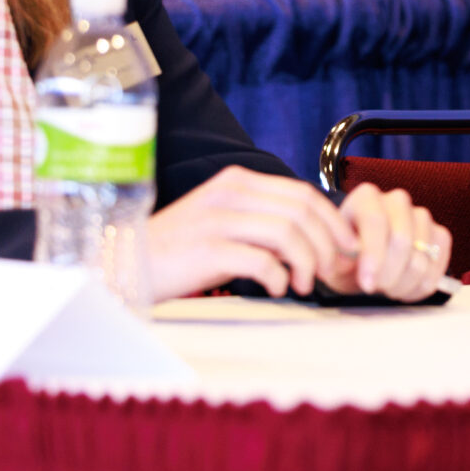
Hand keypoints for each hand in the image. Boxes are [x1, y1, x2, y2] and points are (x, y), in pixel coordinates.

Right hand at [145, 164, 358, 300]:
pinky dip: (279, 277)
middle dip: (327, 244)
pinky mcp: (207, 249)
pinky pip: (262, 260)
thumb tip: (314, 239)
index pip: (302, 193)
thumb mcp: (223, 222)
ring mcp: (217, 219)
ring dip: (307, 262)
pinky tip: (277, 289)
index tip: (345, 248)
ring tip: (304, 284)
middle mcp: (229, 192)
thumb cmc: (179, 252)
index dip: (332, 221)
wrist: (124, 265)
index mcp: (236, 181)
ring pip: (288, 233)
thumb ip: (262, 221)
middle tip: (331, 272)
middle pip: (302, 211)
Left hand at [319, 181, 451, 301]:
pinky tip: (404, 287)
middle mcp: (397, 201)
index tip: (367, 283)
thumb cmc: (346, 257)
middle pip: (402, 240)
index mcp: (366, 198)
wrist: (363, 260)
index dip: (374, 256)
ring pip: (421, 258)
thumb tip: (349, 262)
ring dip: (403, 283)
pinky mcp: (440, 235)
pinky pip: (437, 266)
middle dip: (388, 275)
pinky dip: (421, 285)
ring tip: (387, 288)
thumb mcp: (333, 258)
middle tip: (375, 288)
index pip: (376, 221)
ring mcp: (421, 217)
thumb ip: (337, 258)